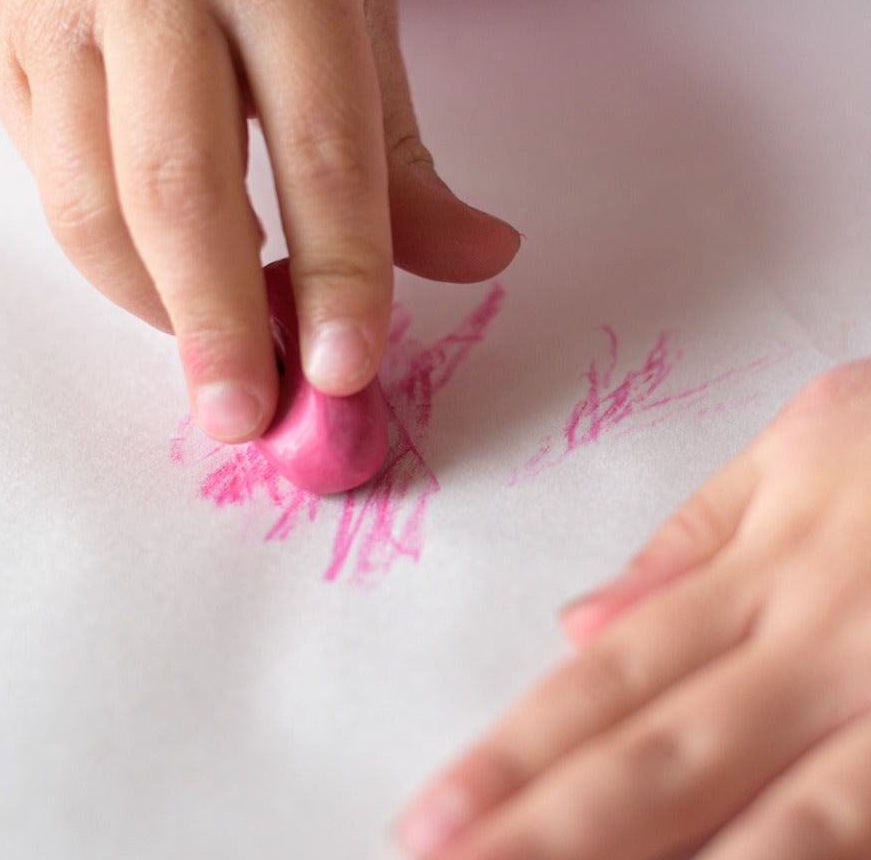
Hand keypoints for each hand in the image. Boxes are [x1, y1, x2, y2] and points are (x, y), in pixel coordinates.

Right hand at [0, 0, 517, 443]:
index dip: (341, 272)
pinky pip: (54, 186)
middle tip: (248, 418)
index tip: (349, 373)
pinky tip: (170, 268)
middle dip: (219, 322)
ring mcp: (61, 1)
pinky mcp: (8, 42)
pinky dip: (115, 258)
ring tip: (220, 340)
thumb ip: (406, 154)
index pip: (321, 144)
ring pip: (93, 201)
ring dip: (159, 302)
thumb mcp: (366, 2)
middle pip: (181, 184)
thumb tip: (483, 261)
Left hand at [398, 360, 870, 858]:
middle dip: (550, 830)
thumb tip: (582, 620)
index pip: (611, 680)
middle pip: (662, 754)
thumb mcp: (809, 441)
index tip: (434, 814)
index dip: (518, 753)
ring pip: (774, 814)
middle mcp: (818, 645)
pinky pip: (865, 821)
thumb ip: (696, 533)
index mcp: (764, 571)